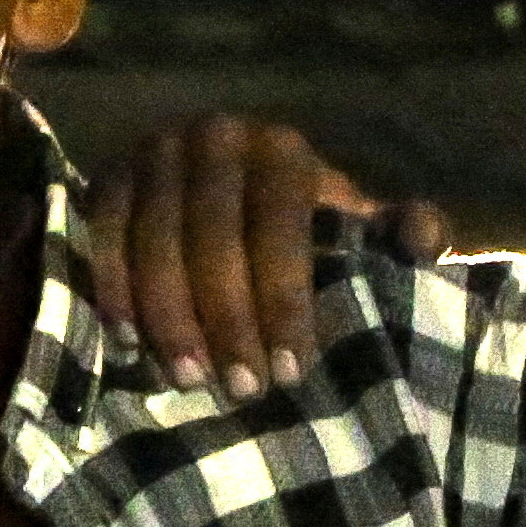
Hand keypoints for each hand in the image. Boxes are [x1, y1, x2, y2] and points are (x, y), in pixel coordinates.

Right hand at [78, 113, 447, 391]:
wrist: (220, 191)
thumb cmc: (300, 227)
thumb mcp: (353, 227)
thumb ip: (397, 235)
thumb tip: (424, 236)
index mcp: (283, 149)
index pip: (281, 225)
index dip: (284, 300)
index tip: (292, 370)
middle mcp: (215, 137)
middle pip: (213, 237)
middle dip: (227, 320)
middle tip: (242, 389)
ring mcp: (153, 153)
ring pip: (155, 242)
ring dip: (169, 318)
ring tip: (189, 381)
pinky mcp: (106, 178)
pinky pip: (101, 238)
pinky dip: (114, 293)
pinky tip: (129, 345)